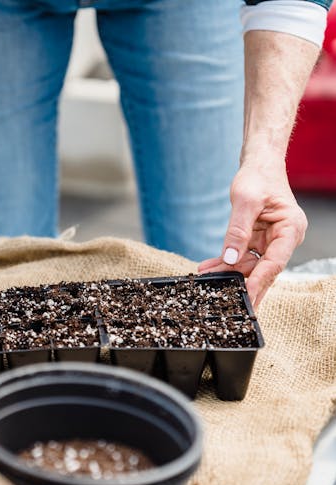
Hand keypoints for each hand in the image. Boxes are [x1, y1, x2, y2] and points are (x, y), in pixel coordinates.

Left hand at [198, 160, 306, 307]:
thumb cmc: (257, 178)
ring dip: (228, 273)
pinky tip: (207, 268)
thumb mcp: (245, 200)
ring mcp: (270, 241)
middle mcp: (282, 239)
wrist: (258, 167)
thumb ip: (237, 230)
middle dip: (245, 285)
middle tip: (232, 306)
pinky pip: (240, 256)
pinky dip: (224, 262)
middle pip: (264, 269)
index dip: (261, 281)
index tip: (248, 296)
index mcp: (289, 229)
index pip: (275, 262)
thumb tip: (229, 259)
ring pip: (249, 265)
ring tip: (206, 279)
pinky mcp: (256, 240)